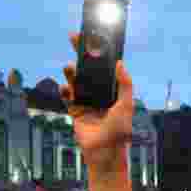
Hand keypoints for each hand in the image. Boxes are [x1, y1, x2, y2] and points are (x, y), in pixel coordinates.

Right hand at [60, 35, 134, 173]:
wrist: (105, 153)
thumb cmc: (119, 131)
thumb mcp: (126, 105)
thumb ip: (124, 84)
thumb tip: (120, 63)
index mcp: (113, 90)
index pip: (106, 67)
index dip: (99, 52)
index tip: (93, 36)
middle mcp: (100, 94)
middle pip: (88, 69)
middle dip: (81, 54)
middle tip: (74, 38)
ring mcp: (87, 101)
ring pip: (76, 81)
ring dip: (71, 73)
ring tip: (69, 68)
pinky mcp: (76, 111)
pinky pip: (67, 97)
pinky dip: (64, 90)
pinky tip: (65, 88)